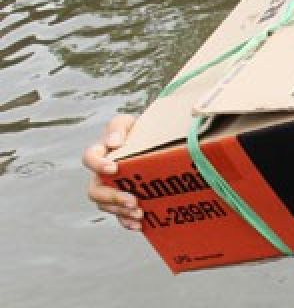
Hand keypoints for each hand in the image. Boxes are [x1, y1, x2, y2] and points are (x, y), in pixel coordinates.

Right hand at [83, 114, 142, 230]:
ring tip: (140, 213)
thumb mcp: (127, 123)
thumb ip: (118, 127)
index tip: (114, 168)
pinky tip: (138, 224)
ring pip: (106, 205)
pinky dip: (126, 221)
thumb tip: (113, 142)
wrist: (150, 142)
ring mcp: (109, 188)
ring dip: (121, 211)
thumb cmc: (135, 130)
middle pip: (96, 191)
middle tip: (133, 201)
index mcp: (100, 153)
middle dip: (113, 197)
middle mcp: (100, 174)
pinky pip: (117, 214)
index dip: (98, 165)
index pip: (89, 158)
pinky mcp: (121, 199)